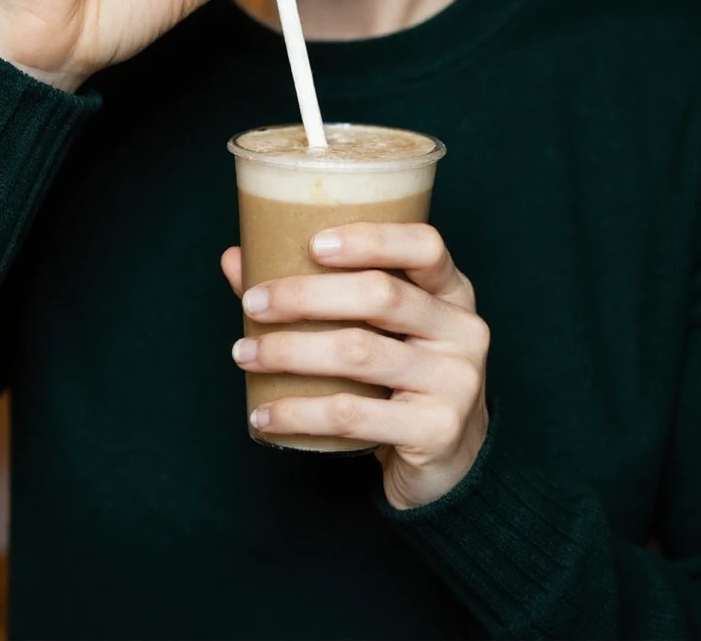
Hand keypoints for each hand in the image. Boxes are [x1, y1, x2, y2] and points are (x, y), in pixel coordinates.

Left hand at [221, 224, 490, 510]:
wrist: (451, 461)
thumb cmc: (402, 378)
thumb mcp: (379, 328)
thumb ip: (315, 290)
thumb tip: (236, 259)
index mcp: (452, 291)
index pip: (424, 245)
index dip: (370, 239)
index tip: (312, 244)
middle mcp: (463, 330)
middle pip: (381, 295)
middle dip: (306, 295)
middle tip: (252, 303)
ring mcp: (455, 382)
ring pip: (360, 353)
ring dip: (290, 351)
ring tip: (244, 354)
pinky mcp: (436, 430)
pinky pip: (352, 415)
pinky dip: (298, 413)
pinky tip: (263, 415)